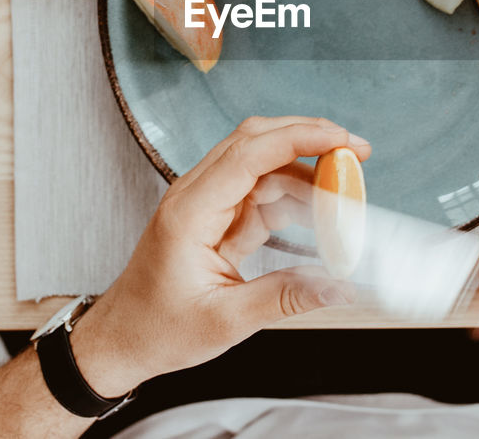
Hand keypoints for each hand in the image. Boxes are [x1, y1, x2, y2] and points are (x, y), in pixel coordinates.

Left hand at [70, 116, 369, 396]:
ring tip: (347, 191)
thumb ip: (284, 298)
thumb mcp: (225, 322)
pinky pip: (262, 191)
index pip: (248, 154)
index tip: (340, 139)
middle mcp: (196, 195)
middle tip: (356, 151)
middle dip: (309, 137)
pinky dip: (295, 196)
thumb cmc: (157, 329)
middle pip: (256, 141)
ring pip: (263, 163)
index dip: (298, 138)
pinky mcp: (218, 215)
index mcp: (190, 212)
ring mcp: (207, 202)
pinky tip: (321, 213)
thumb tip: (338, 286)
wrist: (122, 340)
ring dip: (307, 170)